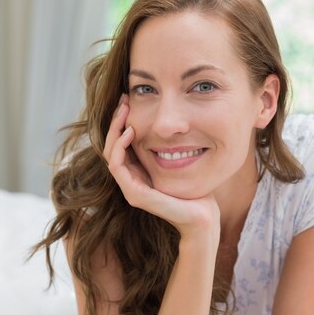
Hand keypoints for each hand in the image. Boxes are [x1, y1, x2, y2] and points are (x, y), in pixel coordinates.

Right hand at [103, 94, 220, 241]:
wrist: (204, 215)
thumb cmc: (197, 188)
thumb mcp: (182, 157)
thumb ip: (172, 143)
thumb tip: (172, 117)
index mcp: (138, 171)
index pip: (119, 143)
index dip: (121, 121)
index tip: (128, 99)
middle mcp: (131, 179)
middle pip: (111, 145)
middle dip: (116, 120)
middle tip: (123, 100)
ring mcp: (130, 188)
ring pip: (109, 153)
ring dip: (115, 130)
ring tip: (125, 112)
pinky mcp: (135, 195)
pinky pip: (116, 166)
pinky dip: (119, 147)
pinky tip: (131, 131)